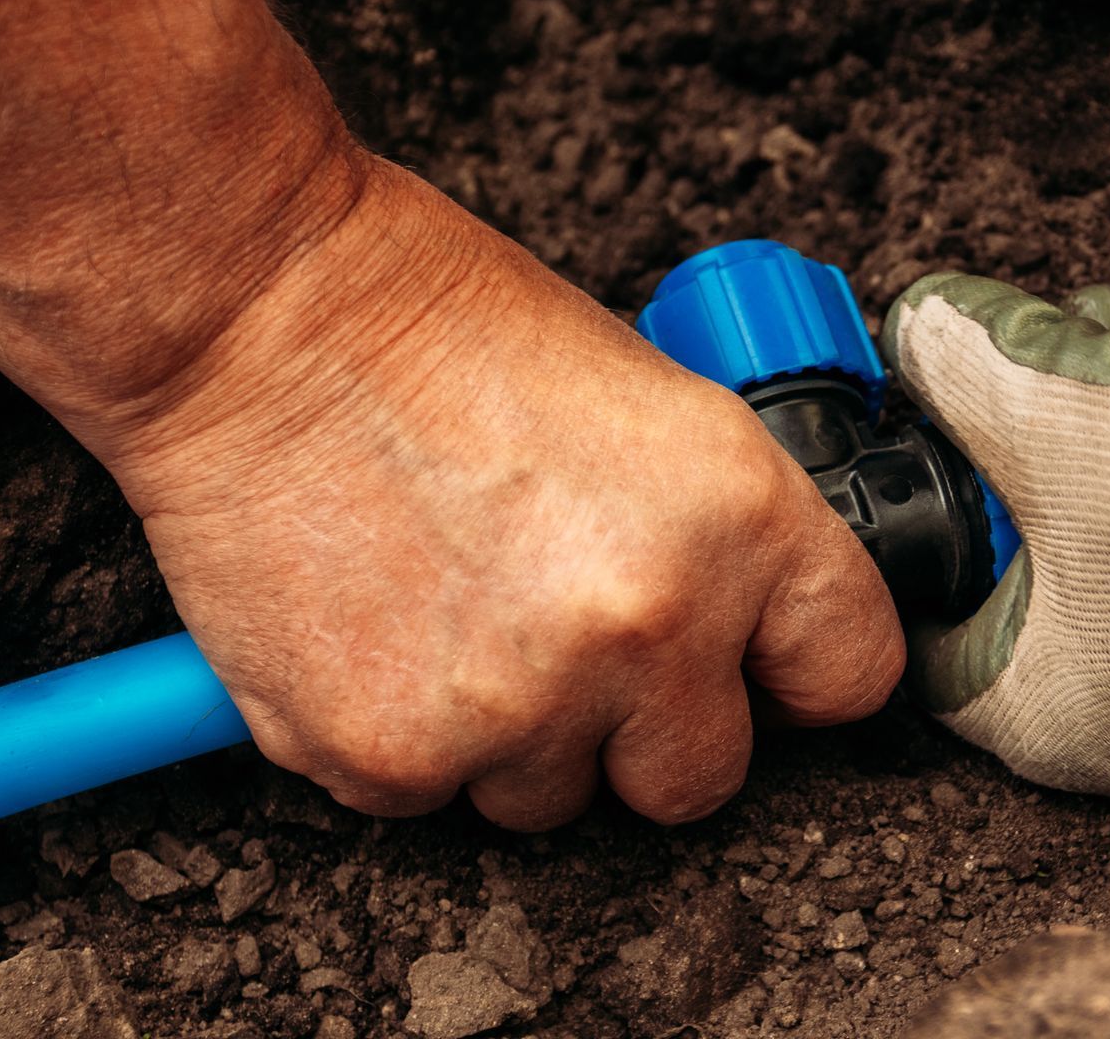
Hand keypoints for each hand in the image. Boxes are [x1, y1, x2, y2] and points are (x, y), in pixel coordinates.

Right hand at [98, 156, 901, 827]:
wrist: (260, 312)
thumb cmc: (445, 326)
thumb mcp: (654, 403)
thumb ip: (719, 531)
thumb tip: (748, 621)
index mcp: (741, 521)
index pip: (848, 673)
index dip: (799, 674)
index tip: (764, 673)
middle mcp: (648, 629)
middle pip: (701, 777)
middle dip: (649, 726)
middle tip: (577, 638)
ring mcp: (519, 705)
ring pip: (555, 798)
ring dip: (521, 734)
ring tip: (455, 605)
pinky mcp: (391, 755)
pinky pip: (430, 798)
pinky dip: (408, 737)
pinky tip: (380, 625)